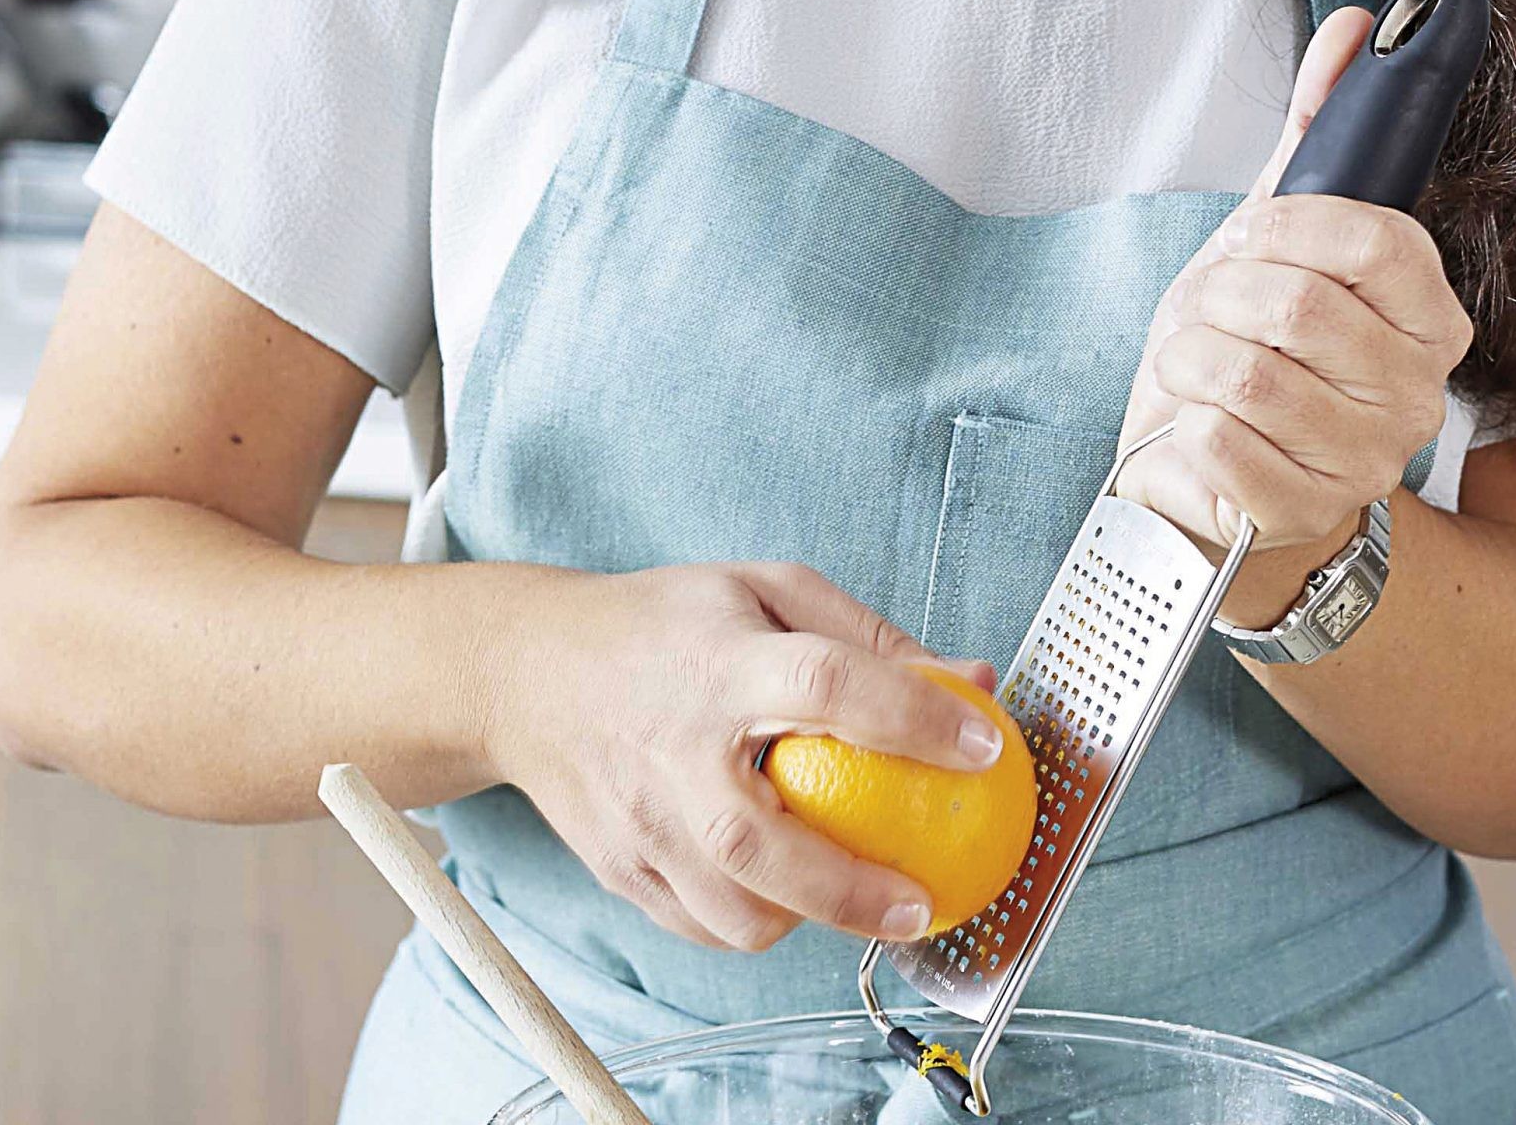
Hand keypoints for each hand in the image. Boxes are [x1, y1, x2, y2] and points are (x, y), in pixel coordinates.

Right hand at [483, 559, 1000, 951]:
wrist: (531, 672)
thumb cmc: (667, 625)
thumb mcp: (768, 590)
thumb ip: (870, 637)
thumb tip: (971, 680)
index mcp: (721, 662)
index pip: (827, 687)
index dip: (913, 716)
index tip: (983, 745)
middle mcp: (676, 748)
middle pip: (761, 842)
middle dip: (852, 888)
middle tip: (924, 900)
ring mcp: (642, 821)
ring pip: (731, 909)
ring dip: (810, 918)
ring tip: (866, 900)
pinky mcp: (621, 871)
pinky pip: (703, 926)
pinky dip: (758, 922)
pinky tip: (797, 897)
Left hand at [1114, 5, 1473, 613]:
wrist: (1201, 467)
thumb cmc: (1247, 345)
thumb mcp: (1275, 235)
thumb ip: (1320, 131)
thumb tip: (1356, 27)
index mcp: (1429, 315)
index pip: (1380, 239)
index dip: (1294, 223)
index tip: (1254, 230)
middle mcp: (1416, 393)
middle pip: (1302, 305)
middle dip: (1225, 292)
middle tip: (1214, 304)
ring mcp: (1365, 462)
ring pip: (1250, 372)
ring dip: (1193, 353)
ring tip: (1198, 360)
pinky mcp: (1300, 515)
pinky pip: (1219, 442)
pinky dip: (1184, 421)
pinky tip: (1198, 423)